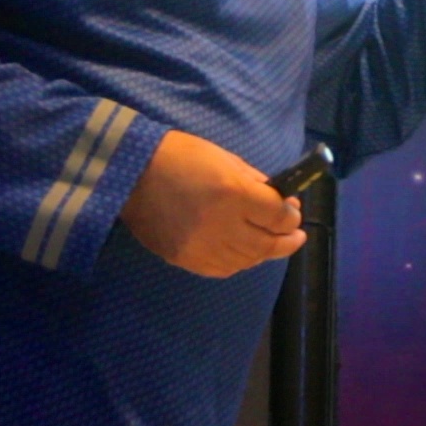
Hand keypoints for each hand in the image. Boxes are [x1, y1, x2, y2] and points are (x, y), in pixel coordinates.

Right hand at [119, 130, 305, 277]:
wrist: (130, 173)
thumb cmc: (179, 156)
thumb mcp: (224, 158)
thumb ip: (255, 182)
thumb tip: (280, 200)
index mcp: (233, 194)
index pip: (278, 216)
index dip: (291, 216)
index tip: (293, 211)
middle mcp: (222, 225)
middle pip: (268, 244)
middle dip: (288, 241)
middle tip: (296, 236)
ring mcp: (203, 247)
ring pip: (247, 261)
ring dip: (264, 253)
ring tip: (271, 244)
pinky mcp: (186, 260)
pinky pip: (223, 270)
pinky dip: (239, 263)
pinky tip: (244, 254)